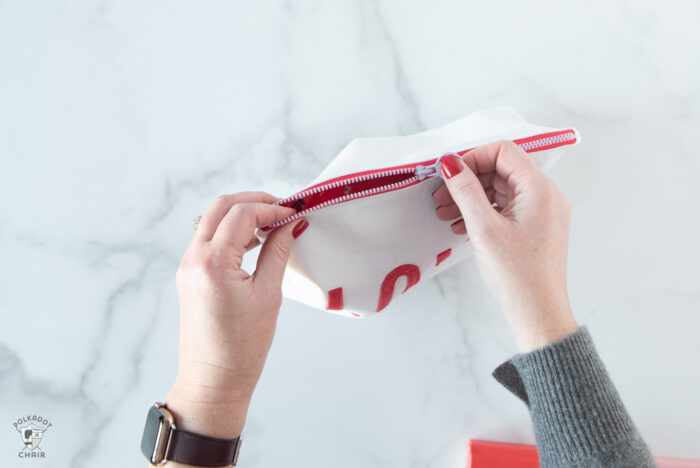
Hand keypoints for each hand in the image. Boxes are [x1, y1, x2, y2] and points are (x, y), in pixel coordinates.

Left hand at [164, 192, 307, 441]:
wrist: (213, 380)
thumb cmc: (242, 347)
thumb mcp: (268, 295)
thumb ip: (278, 252)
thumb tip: (290, 224)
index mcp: (213, 263)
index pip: (242, 214)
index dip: (271, 208)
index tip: (293, 213)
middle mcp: (193, 259)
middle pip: (221, 207)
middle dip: (253, 202)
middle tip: (282, 210)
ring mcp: (187, 267)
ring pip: (211, 220)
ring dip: (241, 215)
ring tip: (271, 226)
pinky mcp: (188, 276)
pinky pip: (207, 240)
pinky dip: (230, 232)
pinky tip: (253, 242)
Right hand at [432, 142, 577, 351]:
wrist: (538, 314)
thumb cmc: (516, 275)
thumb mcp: (484, 228)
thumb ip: (466, 190)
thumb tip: (450, 163)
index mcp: (540, 189)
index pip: (503, 151)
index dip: (473, 158)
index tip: (449, 175)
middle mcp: (547, 195)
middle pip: (502, 170)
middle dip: (468, 180)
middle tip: (440, 196)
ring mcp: (543, 213)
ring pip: (502, 191)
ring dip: (472, 198)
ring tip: (445, 213)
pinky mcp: (537, 229)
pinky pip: (508, 208)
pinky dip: (484, 212)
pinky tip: (462, 227)